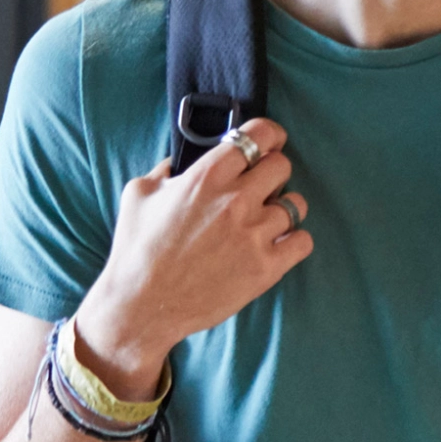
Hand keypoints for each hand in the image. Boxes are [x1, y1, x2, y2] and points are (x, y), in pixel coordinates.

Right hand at [79, 119, 312, 396]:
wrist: (140, 306)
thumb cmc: (136, 250)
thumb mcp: (139, 195)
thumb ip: (167, 169)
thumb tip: (186, 157)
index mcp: (206, 178)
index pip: (258, 136)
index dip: (269, 135)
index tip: (270, 142)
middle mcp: (236, 201)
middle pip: (282, 166)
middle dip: (272, 173)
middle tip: (260, 187)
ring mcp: (254, 235)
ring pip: (296, 204)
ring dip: (283, 209)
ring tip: (263, 220)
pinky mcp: (267, 267)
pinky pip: (303, 240)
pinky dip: (294, 241)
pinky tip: (276, 244)